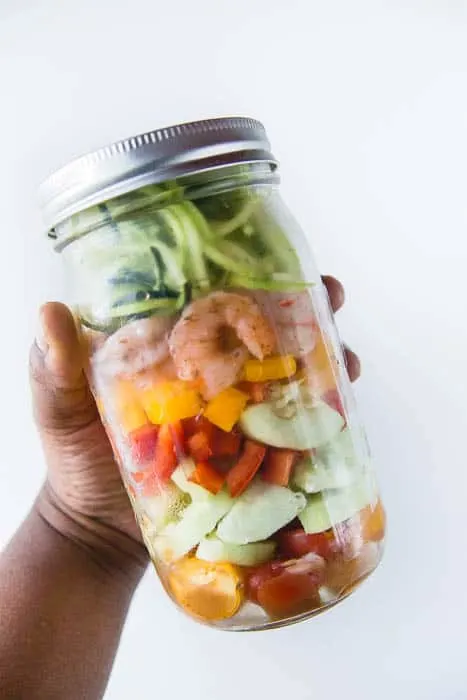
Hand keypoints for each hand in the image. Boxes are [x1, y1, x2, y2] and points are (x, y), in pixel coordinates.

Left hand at [29, 277, 358, 559]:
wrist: (97, 529)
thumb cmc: (75, 459)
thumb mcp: (60, 406)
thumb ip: (55, 366)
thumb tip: (52, 312)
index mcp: (171, 349)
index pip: (216, 301)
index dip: (251, 278)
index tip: (282, 264)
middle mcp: (210, 374)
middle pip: (267, 333)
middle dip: (307, 311)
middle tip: (333, 301)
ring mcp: (233, 415)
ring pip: (288, 378)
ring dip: (325, 363)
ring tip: (348, 362)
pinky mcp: (246, 456)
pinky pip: (289, 433)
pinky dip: (319, 420)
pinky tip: (341, 416)